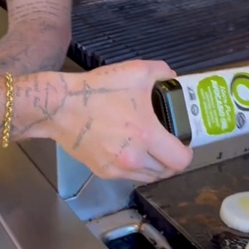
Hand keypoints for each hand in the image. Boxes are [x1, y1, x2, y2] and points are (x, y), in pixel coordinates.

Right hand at [51, 60, 192, 182]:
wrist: (61, 106)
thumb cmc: (99, 90)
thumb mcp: (136, 71)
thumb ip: (162, 71)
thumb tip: (172, 76)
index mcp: (146, 135)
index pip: (180, 160)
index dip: (187, 152)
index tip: (183, 143)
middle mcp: (133, 158)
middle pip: (165, 172)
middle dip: (170, 159)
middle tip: (167, 143)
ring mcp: (116, 168)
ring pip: (147, 177)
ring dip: (153, 165)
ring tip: (149, 146)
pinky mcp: (101, 172)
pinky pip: (127, 175)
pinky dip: (133, 166)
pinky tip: (129, 148)